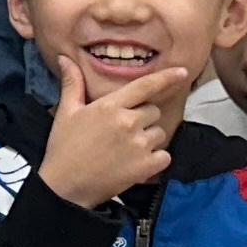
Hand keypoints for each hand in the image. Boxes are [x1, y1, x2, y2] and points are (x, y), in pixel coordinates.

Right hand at [35, 53, 184, 208]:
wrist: (64, 187)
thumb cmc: (63, 147)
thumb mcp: (66, 112)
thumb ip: (72, 84)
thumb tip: (66, 59)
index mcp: (110, 106)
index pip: (145, 86)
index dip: (166, 77)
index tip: (182, 71)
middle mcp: (128, 122)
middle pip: (153, 111)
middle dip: (142, 118)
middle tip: (121, 131)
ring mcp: (139, 145)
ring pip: (159, 133)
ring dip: (148, 138)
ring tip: (126, 148)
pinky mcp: (146, 166)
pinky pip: (165, 156)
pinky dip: (155, 159)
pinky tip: (136, 163)